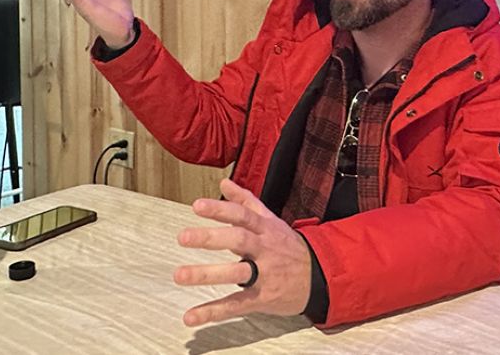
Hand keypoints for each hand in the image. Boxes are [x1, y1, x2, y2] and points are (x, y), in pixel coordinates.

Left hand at [173, 177, 312, 325]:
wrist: (320, 276)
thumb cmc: (288, 246)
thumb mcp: (271, 220)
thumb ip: (245, 201)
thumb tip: (224, 183)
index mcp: (265, 229)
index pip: (242, 215)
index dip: (220, 210)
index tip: (196, 206)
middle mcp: (265, 249)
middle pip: (239, 240)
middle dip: (211, 238)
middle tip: (183, 237)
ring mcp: (265, 275)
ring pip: (236, 273)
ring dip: (207, 274)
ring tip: (180, 275)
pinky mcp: (262, 298)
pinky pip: (236, 305)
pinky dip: (213, 312)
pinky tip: (191, 316)